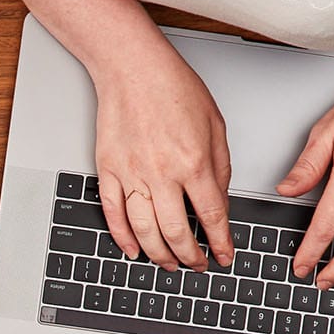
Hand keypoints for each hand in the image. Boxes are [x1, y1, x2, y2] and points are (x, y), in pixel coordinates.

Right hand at [92, 38, 234, 270]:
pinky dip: (123, 237)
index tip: (223, 256)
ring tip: (169, 263)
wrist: (133, 68)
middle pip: (177, 232)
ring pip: (144, 231)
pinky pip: (114, 214)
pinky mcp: (110, 171)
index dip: (220, 242)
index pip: (212, 216)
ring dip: (159, 254)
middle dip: (190, 256)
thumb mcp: (215, 125)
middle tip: (196, 265)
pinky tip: (133, 249)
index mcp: (193, 162)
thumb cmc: (173, 88)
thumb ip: (220, 167)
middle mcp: (162, 173)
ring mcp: (132, 175)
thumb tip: (219, 200)